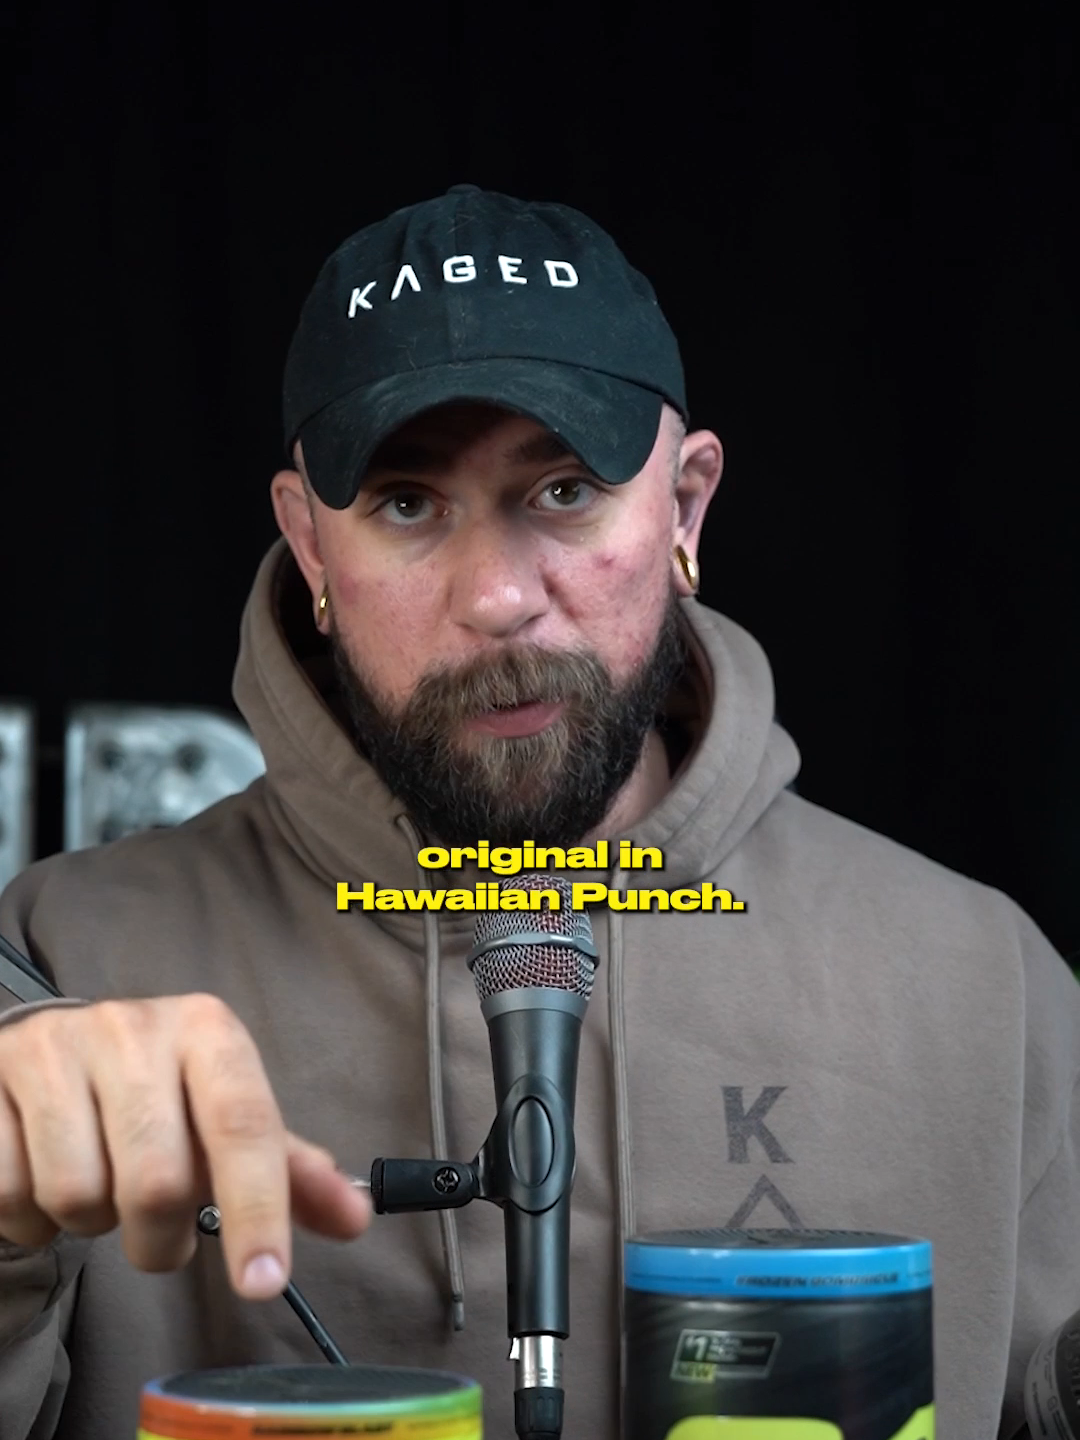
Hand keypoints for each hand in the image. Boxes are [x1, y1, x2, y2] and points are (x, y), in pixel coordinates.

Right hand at [0, 994, 371, 1298]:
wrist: (49, 1048)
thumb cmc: (155, 1091)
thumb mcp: (224, 1114)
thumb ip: (287, 1169)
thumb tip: (355, 1217)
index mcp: (206, 1029)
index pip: (243, 1124)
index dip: (257, 1208)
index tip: (263, 1280)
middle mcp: (133, 1027)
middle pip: (157, 1180)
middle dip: (158, 1237)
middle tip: (155, 1230)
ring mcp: (56, 1049)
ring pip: (79, 1195)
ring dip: (92, 1224)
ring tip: (100, 1189)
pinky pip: (13, 1194)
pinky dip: (32, 1219)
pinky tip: (44, 1178)